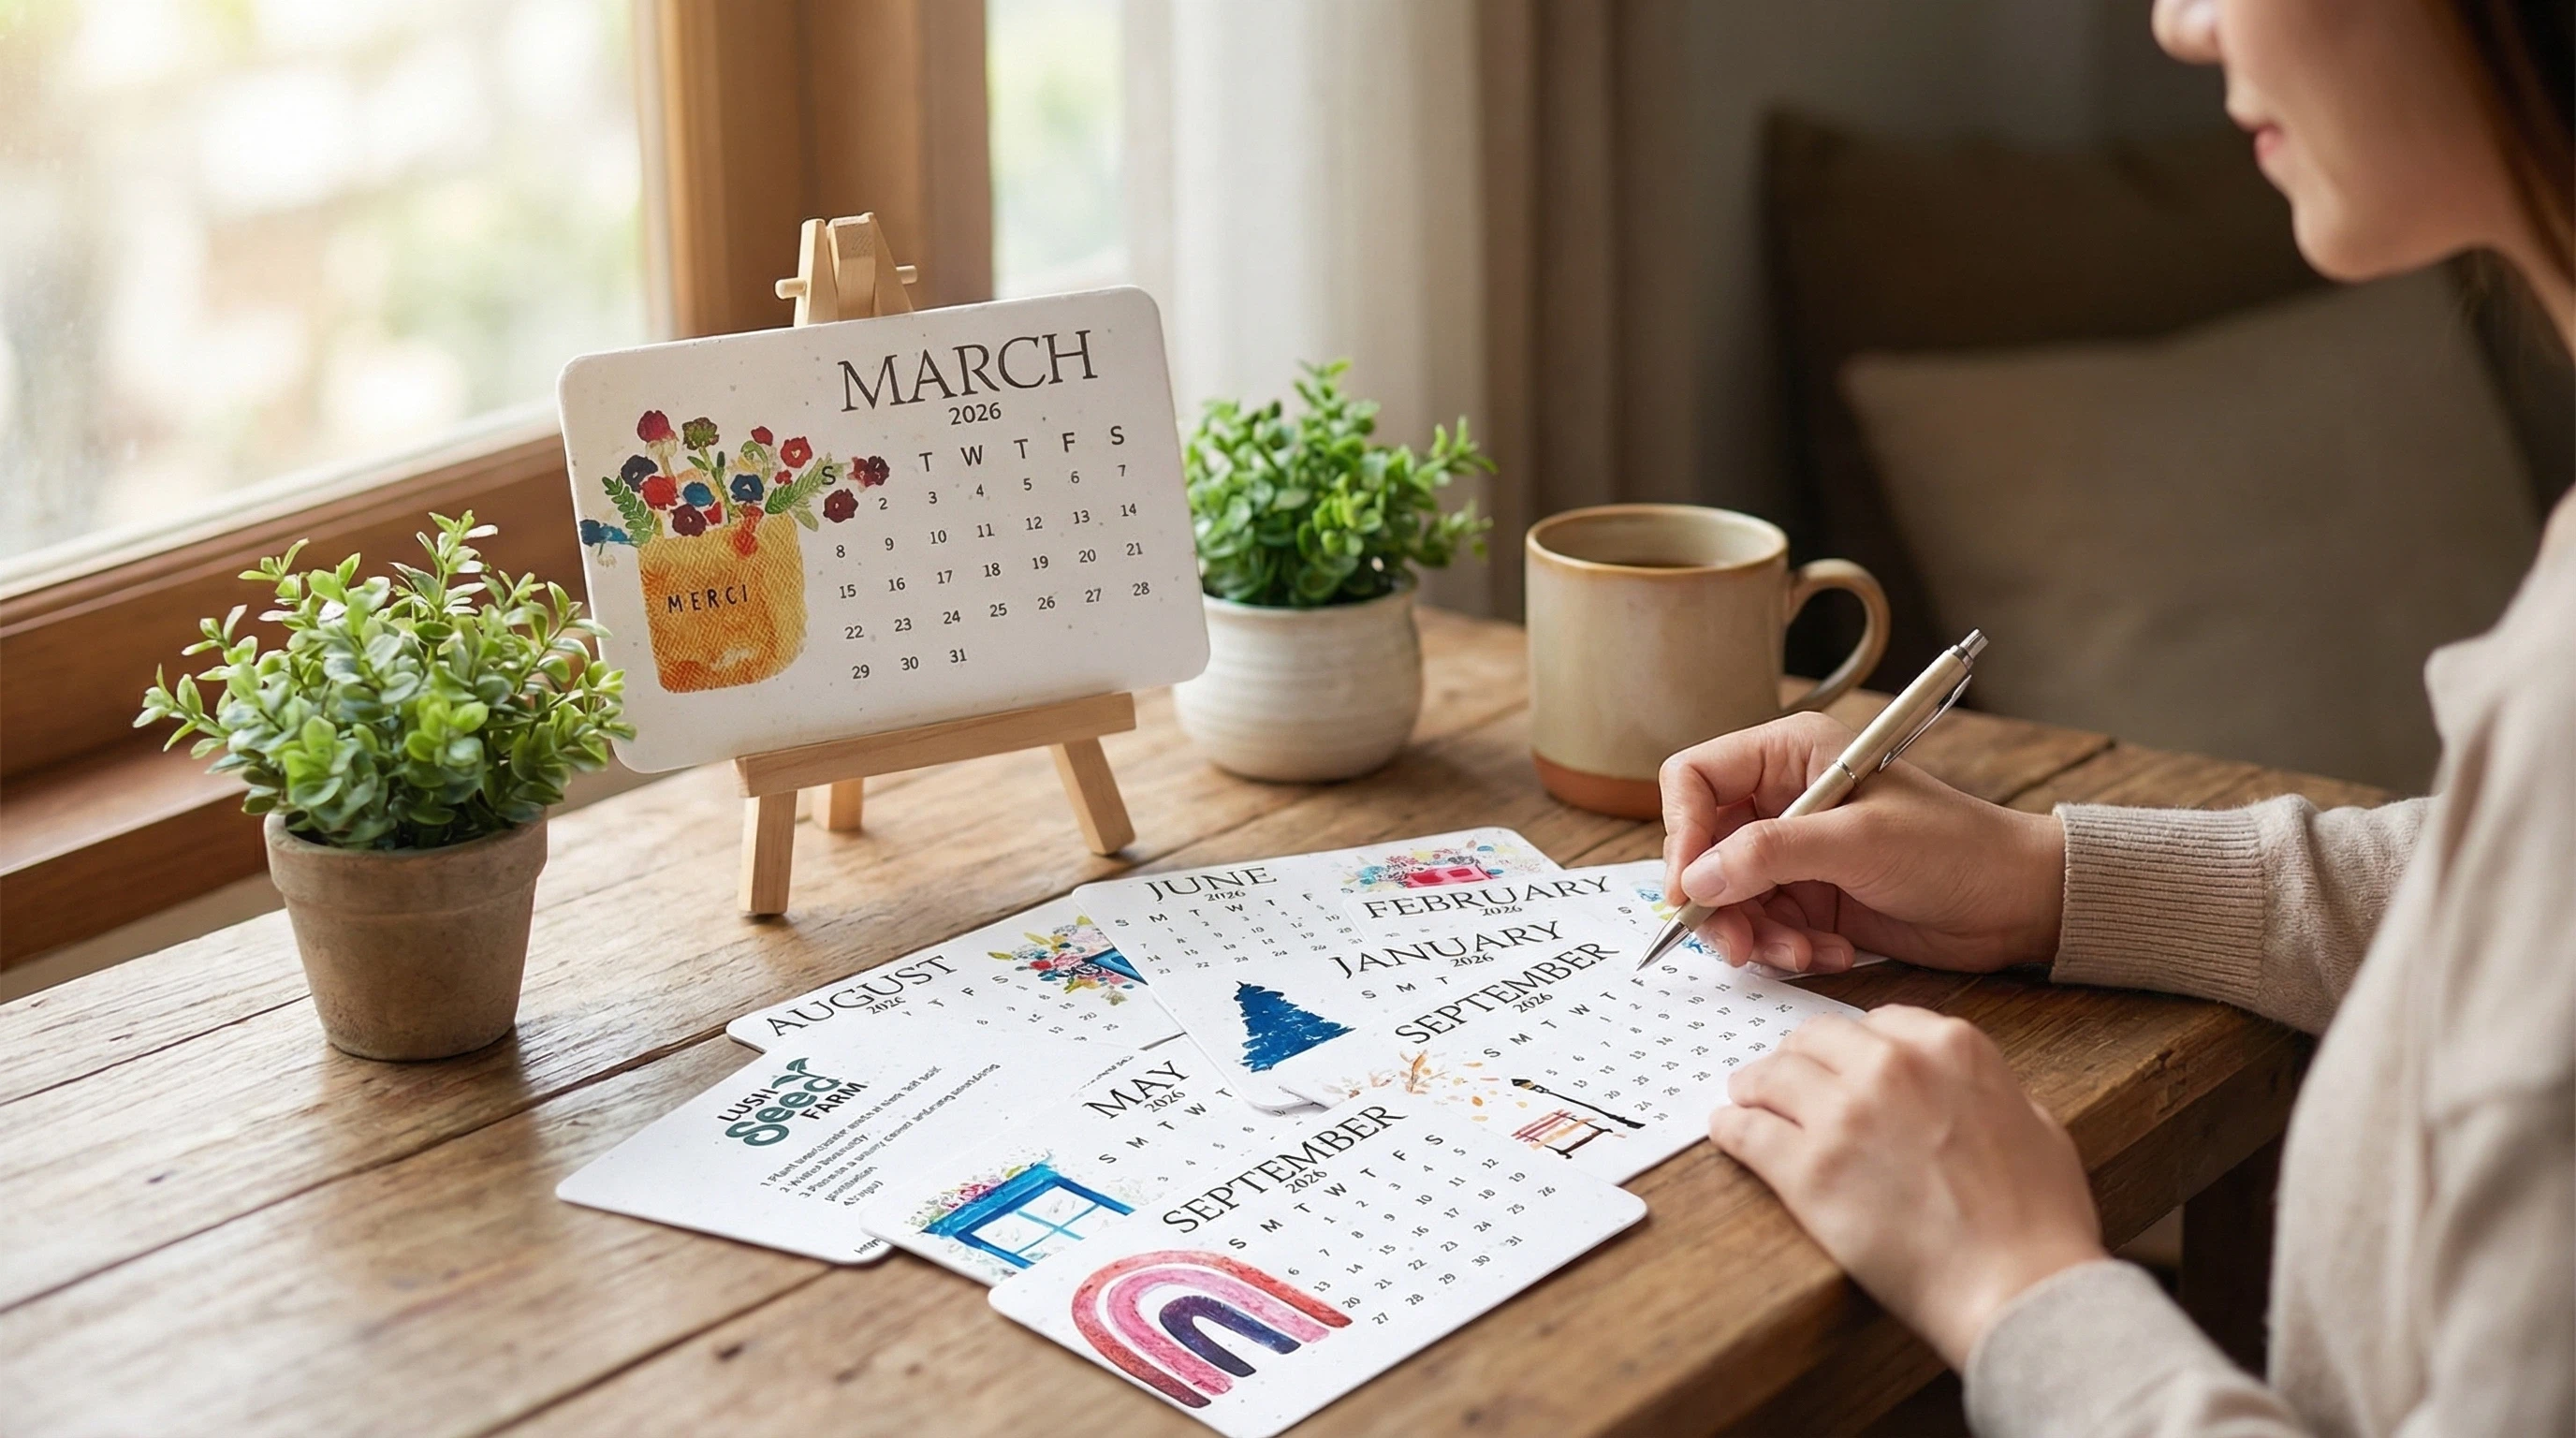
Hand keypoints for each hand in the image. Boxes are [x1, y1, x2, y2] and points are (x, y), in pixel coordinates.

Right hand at [1659, 711, 2065, 973]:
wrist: (2017, 902)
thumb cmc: (1954, 850)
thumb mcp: (1858, 843)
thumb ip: (1770, 854)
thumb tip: (1695, 880)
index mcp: (1791, 755)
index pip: (1695, 779)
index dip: (1683, 831)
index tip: (1690, 888)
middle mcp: (1784, 799)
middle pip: (1704, 848)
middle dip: (1718, 902)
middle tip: (1736, 945)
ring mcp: (1796, 853)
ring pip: (1730, 897)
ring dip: (1756, 935)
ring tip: (1802, 954)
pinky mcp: (1812, 898)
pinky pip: (1766, 928)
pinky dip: (1787, 949)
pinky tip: (1831, 954)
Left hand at [1711, 1006, 2105, 1367]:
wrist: (2019, 1286)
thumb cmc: (2039, 1220)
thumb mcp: (2038, 1125)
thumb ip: (1991, 1092)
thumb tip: (1967, 1091)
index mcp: (1952, 1046)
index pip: (1878, 1022)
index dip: (1854, 1046)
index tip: (1839, 1062)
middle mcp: (1893, 1066)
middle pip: (1817, 1039)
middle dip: (1798, 1056)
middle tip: (1781, 1076)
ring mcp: (1845, 1115)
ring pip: (1773, 1075)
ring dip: (1755, 1085)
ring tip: (1743, 1097)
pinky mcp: (1807, 1170)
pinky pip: (1749, 1132)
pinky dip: (1731, 1128)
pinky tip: (1726, 1130)